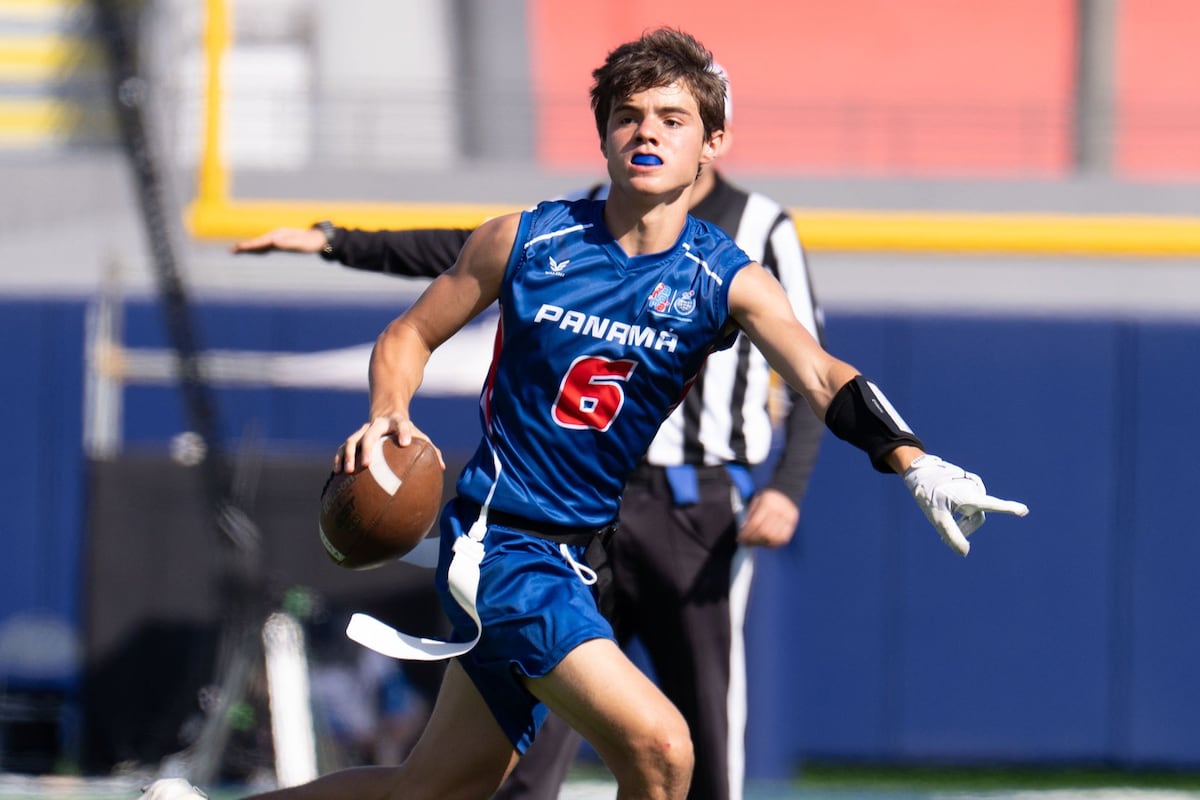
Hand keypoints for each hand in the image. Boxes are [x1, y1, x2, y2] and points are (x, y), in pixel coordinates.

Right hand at [231, 227, 325, 254]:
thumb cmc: (310, 242)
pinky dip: (257, 249)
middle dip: (245, 247)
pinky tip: (254, 251)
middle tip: (231, 251)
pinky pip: (266, 246)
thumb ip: (288, 243)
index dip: (249, 246)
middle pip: (257, 243)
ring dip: (249, 248)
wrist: (319, 238)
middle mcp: (276, 236)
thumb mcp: (300, 244)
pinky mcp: (281, 243)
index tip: (239, 248)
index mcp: (278, 236)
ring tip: (237, 250)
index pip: (261, 242)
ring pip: (260, 244)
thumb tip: (274, 242)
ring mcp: (278, 239)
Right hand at [335, 417, 442, 472]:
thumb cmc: (407, 430)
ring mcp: (364, 430)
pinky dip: (339, 457)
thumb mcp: (419, 435)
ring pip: (352, 439)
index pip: (402, 425)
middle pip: (370, 433)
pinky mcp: (355, 437)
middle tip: (366, 464)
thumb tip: (442, 468)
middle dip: (367, 448)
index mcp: (397, 422)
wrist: (387, 410)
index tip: (405, 443)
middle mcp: (378, 424)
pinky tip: (336, 473)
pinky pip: (344, 447)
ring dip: (347, 454)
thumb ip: (431, 449)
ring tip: (346, 471)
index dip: (404, 432)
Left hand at [737, 488, 799, 547]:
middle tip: (745, 542)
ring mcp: (788, 518)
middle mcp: (780, 510)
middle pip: (764, 532)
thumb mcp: (756, 500)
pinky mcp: (793, 524)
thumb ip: (750, 515)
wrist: (787, 491)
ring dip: (761, 543)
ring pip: (773, 537)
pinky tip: (764, 542)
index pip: (755, 522)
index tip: (739, 538)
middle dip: (753, 540)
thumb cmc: (767, 497)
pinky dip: (772, 543)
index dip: (746, 533)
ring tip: (754, 543)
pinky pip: (782, 539)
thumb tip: (743, 531)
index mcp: (768, 502)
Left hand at [902, 454, 1027, 555]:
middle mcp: (975, 490)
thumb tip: (965, 553)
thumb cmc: (928, 494)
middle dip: (963, 529)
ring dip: (962, 520)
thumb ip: (951, 535)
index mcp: (969, 496)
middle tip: (941, 538)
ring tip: (942, 516)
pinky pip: (971, 504)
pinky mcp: (970, 485)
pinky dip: (962, 511)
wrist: (921, 472)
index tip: (1024, 510)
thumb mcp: (937, 518)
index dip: (1009, 509)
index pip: (992, 505)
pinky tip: (948, 507)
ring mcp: (974, 486)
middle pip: (977, 519)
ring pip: (973, 512)